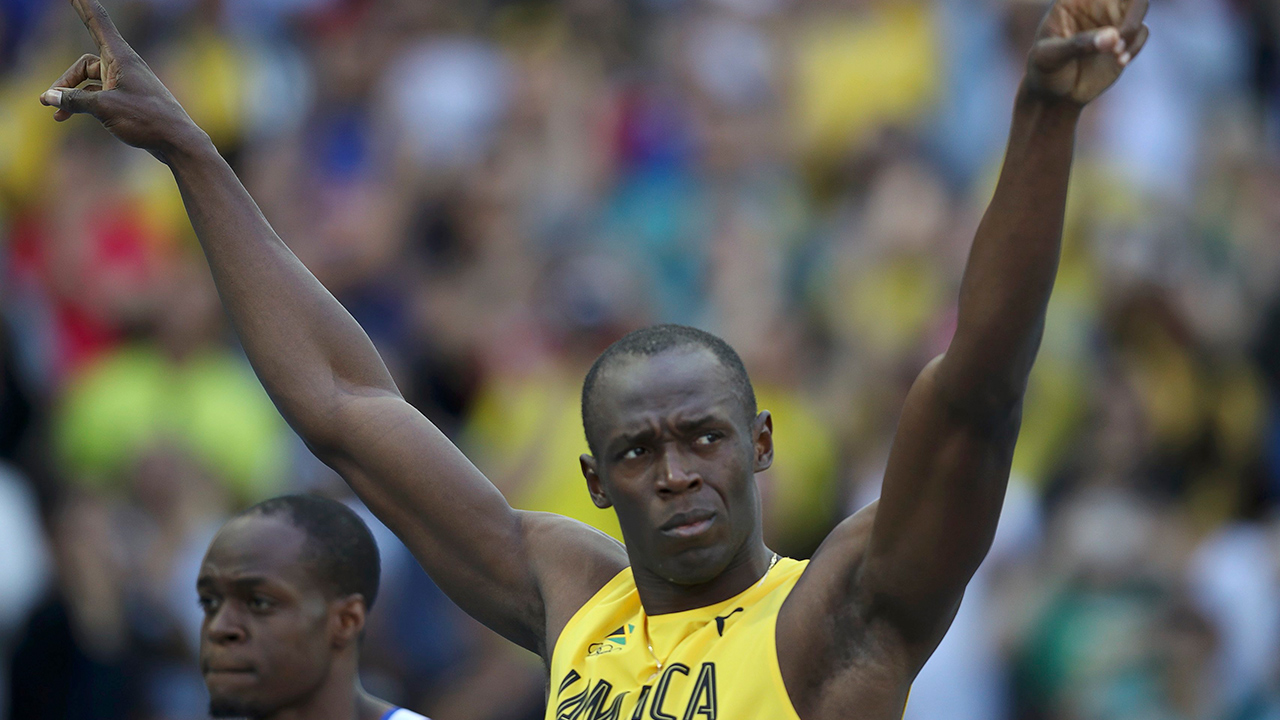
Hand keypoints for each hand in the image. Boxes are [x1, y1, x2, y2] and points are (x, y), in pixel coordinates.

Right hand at [39, 0, 203, 157]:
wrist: (177, 142)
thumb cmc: (147, 121)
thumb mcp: (105, 108)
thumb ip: (75, 100)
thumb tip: (48, 96)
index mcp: (121, 58)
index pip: (98, 22)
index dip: (84, 4)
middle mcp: (123, 66)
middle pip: (84, 66)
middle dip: (65, 82)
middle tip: (48, 100)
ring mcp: (126, 83)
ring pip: (90, 83)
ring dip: (72, 96)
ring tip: (56, 114)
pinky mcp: (128, 99)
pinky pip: (98, 95)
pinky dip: (84, 104)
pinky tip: (66, 117)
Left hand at [1025, 0, 1149, 105]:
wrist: (1055, 94)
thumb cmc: (1046, 70)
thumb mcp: (1050, 56)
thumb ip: (1078, 44)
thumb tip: (1113, 37)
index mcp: (1074, 1)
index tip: (1111, 28)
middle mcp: (1096, 5)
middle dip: (1132, 13)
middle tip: (1124, 35)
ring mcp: (1111, 20)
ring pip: (1139, 8)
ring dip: (1133, 32)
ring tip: (1117, 55)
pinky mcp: (1124, 39)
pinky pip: (1142, 33)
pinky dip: (1135, 46)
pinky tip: (1119, 62)